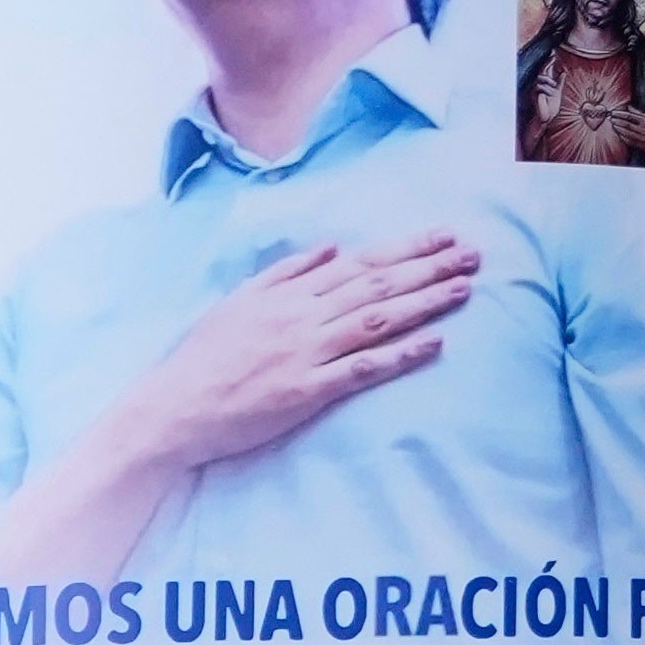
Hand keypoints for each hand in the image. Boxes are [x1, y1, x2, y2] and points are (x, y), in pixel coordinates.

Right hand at [106, 234, 475, 484]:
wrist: (172, 408)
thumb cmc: (201, 358)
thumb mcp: (238, 301)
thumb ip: (286, 272)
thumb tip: (331, 248)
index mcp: (288, 294)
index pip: (359, 264)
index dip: (405, 249)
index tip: (442, 237)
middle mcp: (303, 318)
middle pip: (377, 285)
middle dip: (428, 267)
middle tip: (472, 254)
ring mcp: (307, 353)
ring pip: (377, 319)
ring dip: (424, 302)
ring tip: (464, 288)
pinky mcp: (308, 390)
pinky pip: (363, 368)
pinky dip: (401, 354)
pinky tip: (434, 342)